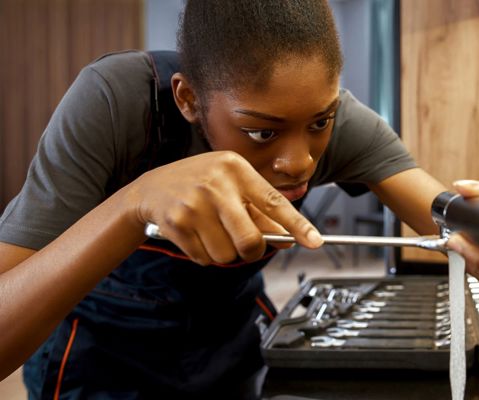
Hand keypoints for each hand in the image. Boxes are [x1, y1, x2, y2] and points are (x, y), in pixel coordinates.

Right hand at [128, 151, 321, 264]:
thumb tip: (288, 238)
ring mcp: (195, 203)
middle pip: (251, 240)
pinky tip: (196, 235)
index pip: (274, 201)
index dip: (297, 225)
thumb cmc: (200, 185)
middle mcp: (216, 183)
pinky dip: (205, 254)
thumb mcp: (232, 187)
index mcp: (236, 168)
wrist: (150, 189)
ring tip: (213, 233)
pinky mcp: (177, 223)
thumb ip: (260, 212)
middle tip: (246, 245)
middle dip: (252, 251)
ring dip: (225, 253)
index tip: (315, 241)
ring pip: (227, 254)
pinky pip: (205, 258)